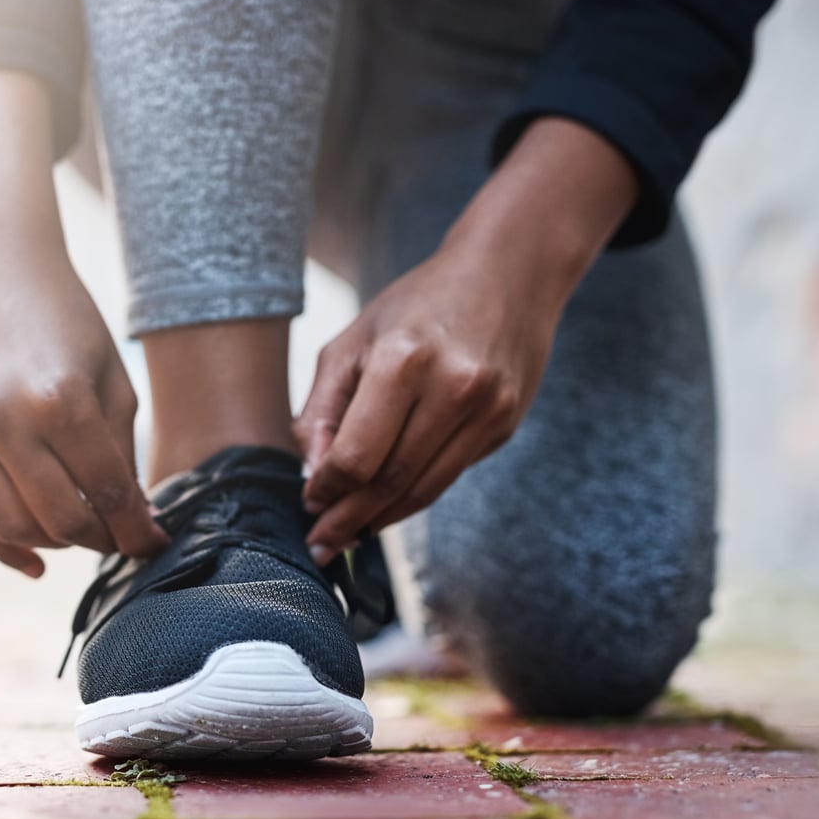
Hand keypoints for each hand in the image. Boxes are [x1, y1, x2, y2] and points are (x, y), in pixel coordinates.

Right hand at [0, 256, 164, 576]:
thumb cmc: (65, 324)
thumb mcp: (112, 382)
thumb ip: (120, 456)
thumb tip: (134, 524)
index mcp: (61, 400)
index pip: (107, 492)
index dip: (136, 529)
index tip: (152, 543)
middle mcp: (3, 419)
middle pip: (60, 520)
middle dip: (98, 539)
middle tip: (116, 536)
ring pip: (10, 526)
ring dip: (52, 543)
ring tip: (77, 532)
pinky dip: (1, 545)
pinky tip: (33, 559)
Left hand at [293, 118, 638, 563]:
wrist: (509, 274)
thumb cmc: (418, 305)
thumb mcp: (354, 340)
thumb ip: (322, 408)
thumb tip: (313, 474)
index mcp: (404, 359)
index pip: (356, 454)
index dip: (327, 489)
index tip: (309, 502)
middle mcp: (452, 387)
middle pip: (390, 480)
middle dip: (349, 519)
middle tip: (320, 544)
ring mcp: (486, 410)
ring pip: (422, 489)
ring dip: (380, 520)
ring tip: (347, 535)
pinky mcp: (504, 425)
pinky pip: (448, 476)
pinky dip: (412, 497)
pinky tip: (385, 508)